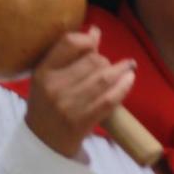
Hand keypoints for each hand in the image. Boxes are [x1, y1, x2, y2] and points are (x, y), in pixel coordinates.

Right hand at [24, 26, 135, 157]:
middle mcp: (54, 86)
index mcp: (43, 72)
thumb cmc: (48, 105)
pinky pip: (110, 99)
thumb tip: (95, 31)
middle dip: (106, 60)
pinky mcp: (82, 121)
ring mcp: (68, 105)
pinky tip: (130, 79)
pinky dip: (124, 86)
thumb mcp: (49, 79)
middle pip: (93, 60)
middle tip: (110, 66)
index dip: (88, 39)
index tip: (96, 40)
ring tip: (128, 68)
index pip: (69, 43)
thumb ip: (69, 56)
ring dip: (121, 70)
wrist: (43, 143)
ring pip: (104, 78)